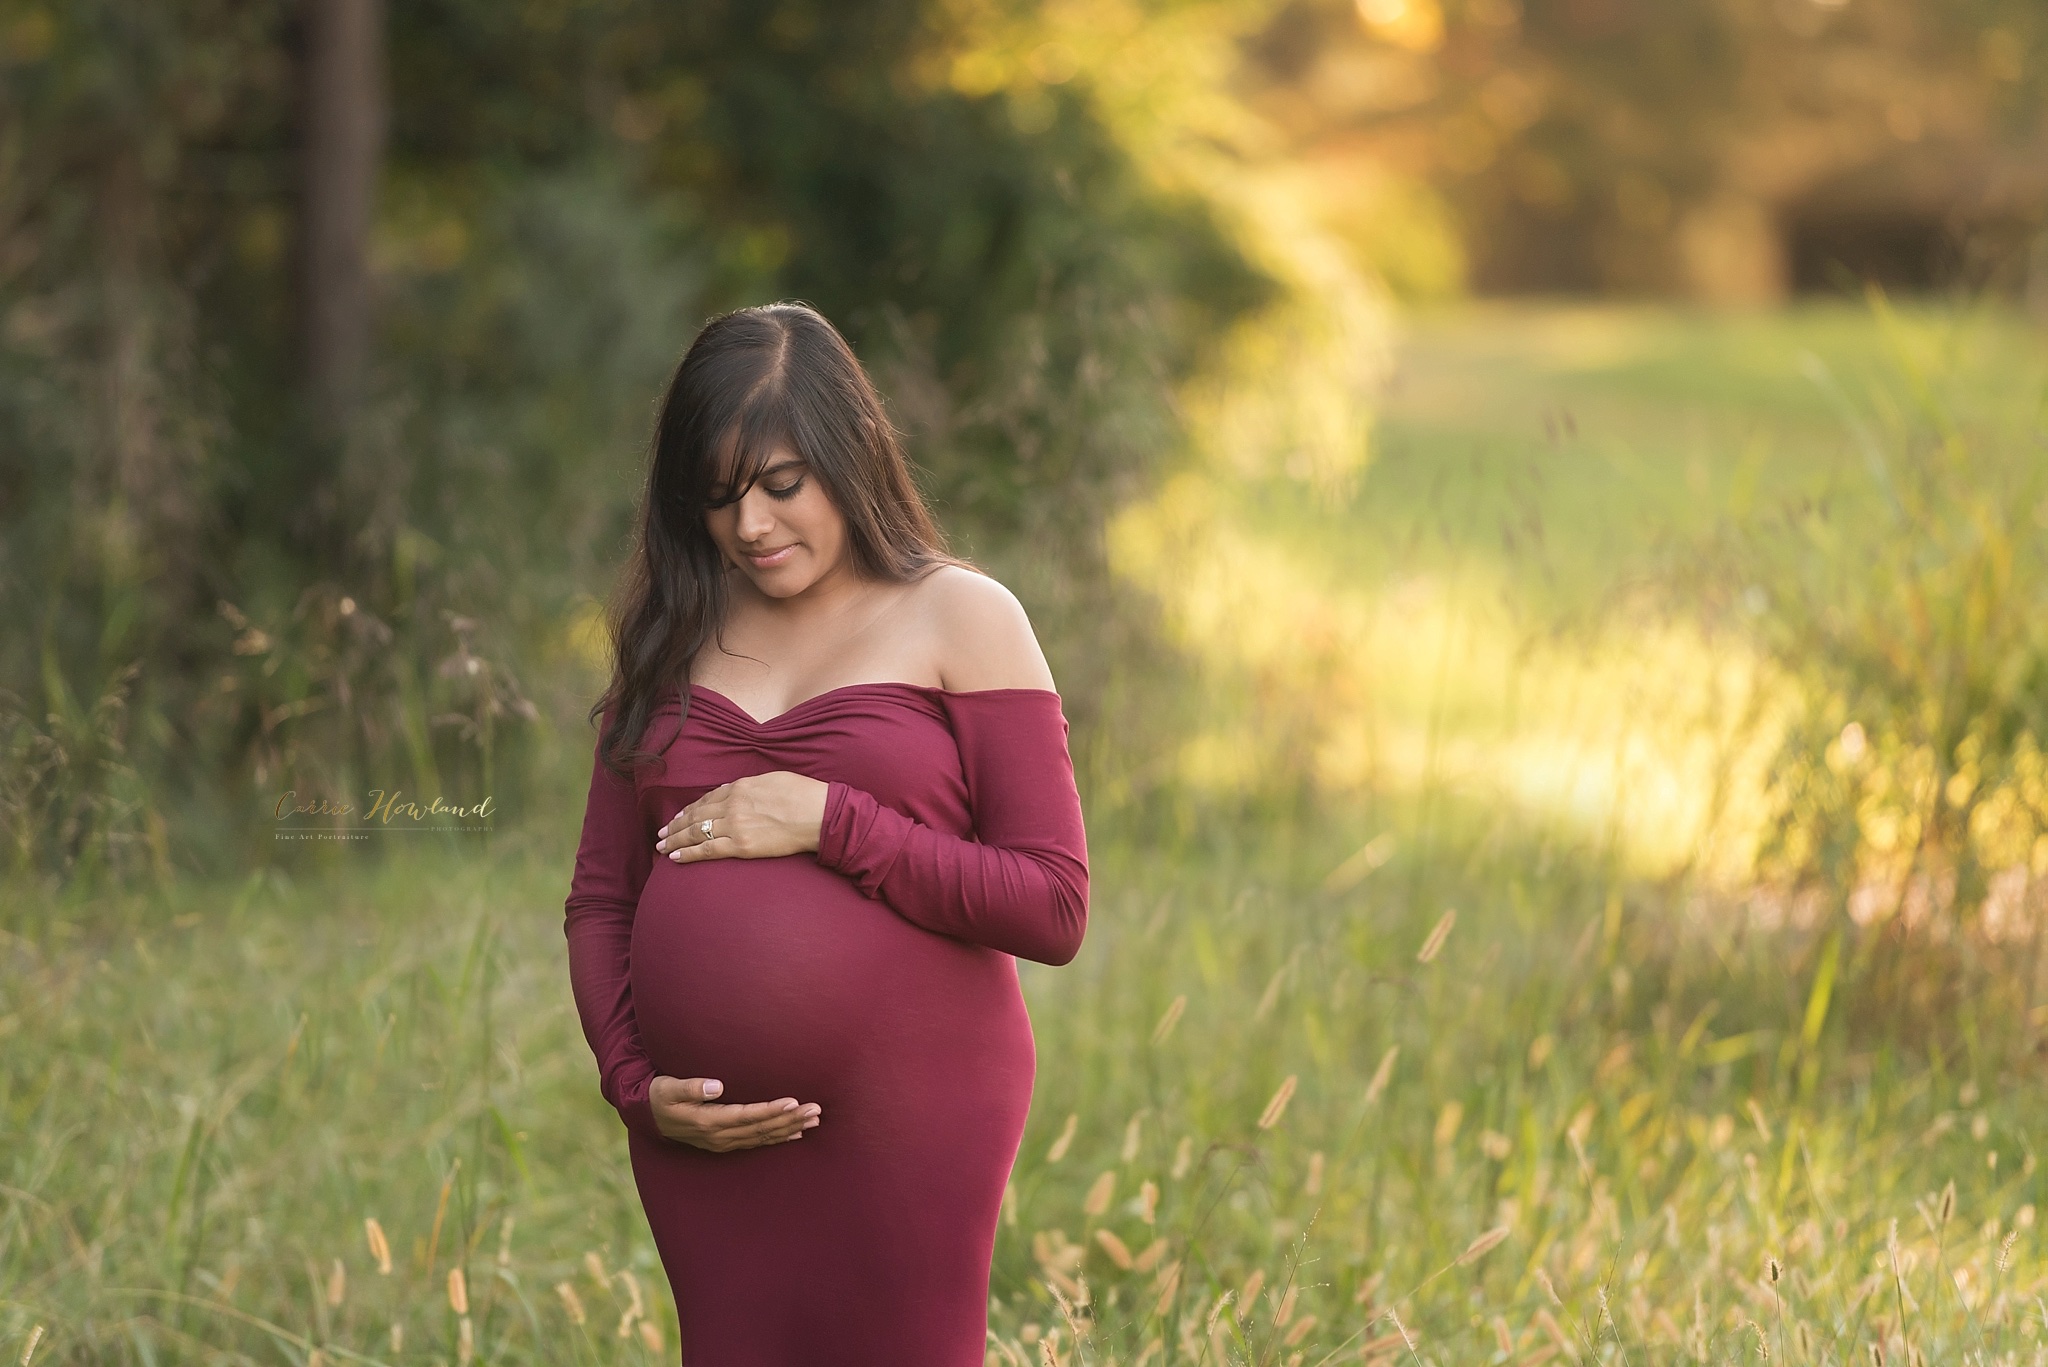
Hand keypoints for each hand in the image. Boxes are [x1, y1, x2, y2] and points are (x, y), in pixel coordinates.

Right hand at [648, 1076, 821, 1151]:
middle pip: (761, 1129)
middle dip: (790, 1120)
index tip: (794, 1102)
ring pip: (762, 1137)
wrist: (647, 1116)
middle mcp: (719, 1136)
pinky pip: (756, 1142)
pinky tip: (795, 1134)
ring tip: (813, 1121)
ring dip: (789, 1129)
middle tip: (815, 1111)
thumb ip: (691, 1087)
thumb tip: (716, 1086)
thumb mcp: (667, 1088)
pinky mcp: (725, 1142)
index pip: (748, 1116)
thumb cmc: (659, 1096)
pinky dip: (777, 1138)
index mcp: (707, 1121)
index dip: (772, 1110)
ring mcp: (723, 1142)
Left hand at [656, 771, 829, 862]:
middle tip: (660, 832)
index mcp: (739, 787)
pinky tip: (675, 857)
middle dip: (674, 825)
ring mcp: (734, 826)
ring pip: (695, 833)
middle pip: (695, 816)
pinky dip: (688, 854)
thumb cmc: (803, 795)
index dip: (689, 809)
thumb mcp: (772, 779)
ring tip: (662, 846)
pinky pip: (707, 850)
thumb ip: (747, 785)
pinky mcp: (741, 846)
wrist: (818, 814)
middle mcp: (731, 805)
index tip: (678, 816)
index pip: (706, 800)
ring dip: (675, 840)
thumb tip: (729, 789)